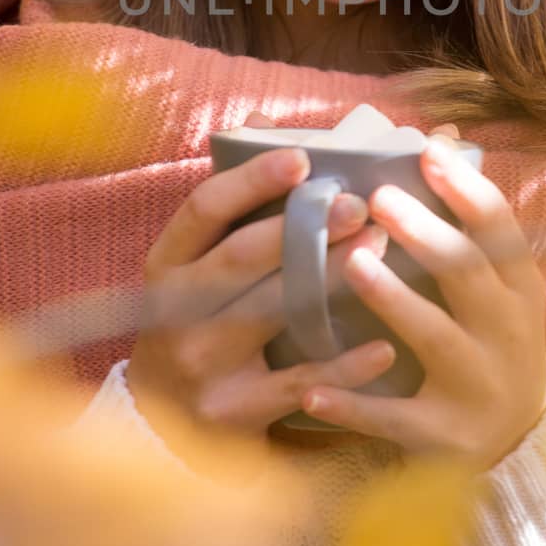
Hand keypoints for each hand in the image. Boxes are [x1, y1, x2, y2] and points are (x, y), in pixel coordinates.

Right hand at [125, 112, 395, 452]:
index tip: (301, 158)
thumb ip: (232, 203)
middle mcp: (177, 310)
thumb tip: (262, 121)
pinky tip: (385, 345)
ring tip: (379, 250)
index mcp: (169, 264)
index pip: (203, 210)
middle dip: (301, 228)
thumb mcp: (194, 264)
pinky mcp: (234, 410)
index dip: (250, 181)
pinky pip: (298, 383)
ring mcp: (203, 362)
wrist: (160, 424)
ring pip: (271, 314)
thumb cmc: (194, 320)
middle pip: (240, 259)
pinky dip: (343, 365)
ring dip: (329, 280)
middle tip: (359, 203)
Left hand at [298, 124, 545, 473]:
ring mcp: (476, 384)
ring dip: (393, 300)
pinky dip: (353, 403)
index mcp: (519, 290)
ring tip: (352, 264)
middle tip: (377, 198)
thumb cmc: (491, 341)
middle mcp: (505, 334)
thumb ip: (469, 223)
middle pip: (467, 275)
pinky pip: (393, 417)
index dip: (467, 189)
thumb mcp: (498, 287)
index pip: (501, 230)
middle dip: (425, 234)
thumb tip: (441, 135)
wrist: (517, 444)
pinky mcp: (443, 433)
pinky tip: (312, 389)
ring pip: (434, 337)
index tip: (428, 150)